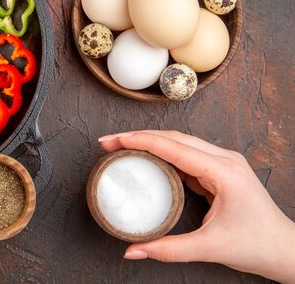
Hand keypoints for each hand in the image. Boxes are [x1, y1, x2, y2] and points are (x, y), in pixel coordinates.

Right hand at [98, 131, 294, 282]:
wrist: (285, 251)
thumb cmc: (256, 246)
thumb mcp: (209, 248)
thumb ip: (167, 249)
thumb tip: (132, 250)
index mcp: (224, 172)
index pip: (174, 148)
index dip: (141, 141)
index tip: (115, 140)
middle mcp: (225, 160)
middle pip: (174, 138)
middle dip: (138, 136)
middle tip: (109, 142)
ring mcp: (224, 163)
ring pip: (180, 142)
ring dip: (150, 142)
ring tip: (122, 146)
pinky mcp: (220, 170)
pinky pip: (186, 154)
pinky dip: (163, 154)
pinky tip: (146, 159)